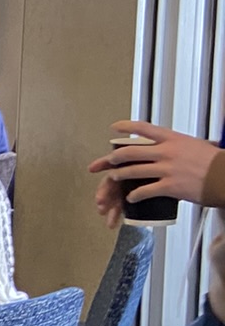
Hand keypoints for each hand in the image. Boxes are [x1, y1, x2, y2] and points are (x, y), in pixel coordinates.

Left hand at [89, 122, 224, 212]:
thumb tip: (175, 144)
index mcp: (172, 139)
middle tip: (109, 160)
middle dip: (115, 157)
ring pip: (134, 171)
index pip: (143, 128)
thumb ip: (180, 145)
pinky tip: (130, 198)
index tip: (114, 127)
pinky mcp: (169, 187)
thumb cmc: (214, 162)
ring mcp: (167, 169)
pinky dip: (134, 195)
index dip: (126, 126)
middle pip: (131, 152)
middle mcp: (167, 152)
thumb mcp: (195, 145)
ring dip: (120, 175)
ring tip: (114, 178)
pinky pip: (145, 191)